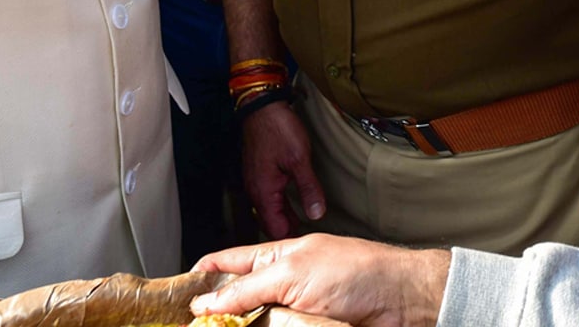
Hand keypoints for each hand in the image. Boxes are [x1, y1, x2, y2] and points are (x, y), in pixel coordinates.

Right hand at [190, 234, 449, 326]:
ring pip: (253, 325)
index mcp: (275, 258)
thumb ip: (247, 287)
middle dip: (215, 316)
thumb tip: (206, 302)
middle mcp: (281, 286)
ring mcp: (293, 314)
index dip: (199, 277)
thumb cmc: (360, 272)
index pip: (225, 264)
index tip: (174, 298)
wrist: (403, 301)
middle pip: (233, 305)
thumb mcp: (294, 273)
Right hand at [240, 102, 325, 239]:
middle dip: (288, 229)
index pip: (275, 228)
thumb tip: (317, 213)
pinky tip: (293, 202)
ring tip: (304, 221)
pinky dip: (280, 204)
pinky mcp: (258, 174)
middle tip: (309, 232)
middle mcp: (255, 191)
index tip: (308, 238)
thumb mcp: (300, 160)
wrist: (262, 108)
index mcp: (264, 192)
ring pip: (269, 210)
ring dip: (285, 217)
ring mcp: (255, 182)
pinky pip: (268, 197)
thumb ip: (309, 189)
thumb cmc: (278, 129)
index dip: (292, 235)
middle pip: (270, 222)